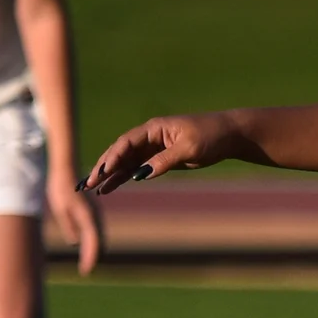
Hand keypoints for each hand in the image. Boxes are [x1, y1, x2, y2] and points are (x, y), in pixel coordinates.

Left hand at [47, 175, 104, 273]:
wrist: (65, 171)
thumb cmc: (60, 188)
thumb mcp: (61, 209)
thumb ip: (69, 226)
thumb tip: (75, 242)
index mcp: (88, 217)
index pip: (93, 242)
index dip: (90, 258)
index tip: (85, 270)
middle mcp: (94, 216)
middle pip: (98, 241)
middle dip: (92, 256)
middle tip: (85, 271)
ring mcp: (94, 214)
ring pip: (98, 236)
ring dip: (93, 250)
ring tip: (86, 263)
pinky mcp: (90, 212)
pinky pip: (94, 230)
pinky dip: (92, 241)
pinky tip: (85, 247)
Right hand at [85, 112, 245, 194]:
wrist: (230, 135)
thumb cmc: (211, 136)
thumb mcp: (188, 149)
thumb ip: (163, 161)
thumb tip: (140, 175)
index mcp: (154, 128)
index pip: (126, 142)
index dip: (112, 157)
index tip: (101, 172)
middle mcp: (150, 136)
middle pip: (120, 152)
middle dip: (103, 167)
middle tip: (87, 184)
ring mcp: (154, 147)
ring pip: (126, 162)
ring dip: (110, 175)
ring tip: (93, 189)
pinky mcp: (160, 158)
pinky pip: (137, 168)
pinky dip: (124, 177)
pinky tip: (111, 187)